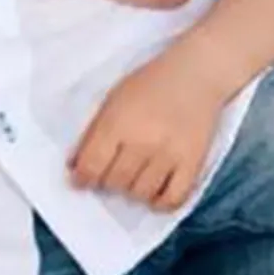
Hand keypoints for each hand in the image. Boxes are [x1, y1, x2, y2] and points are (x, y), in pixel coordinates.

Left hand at [70, 42, 226, 211]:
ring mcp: (170, 154)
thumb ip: (93, 133)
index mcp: (118, 122)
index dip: (82, 179)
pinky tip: (154, 192)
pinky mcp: (193, 162)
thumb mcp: (113, 99)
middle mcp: (143, 141)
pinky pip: (173, 198)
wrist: (198, 72)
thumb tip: (75, 167)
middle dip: (107, 182)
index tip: (82, 180)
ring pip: (141, 193)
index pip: (91, 167)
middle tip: (112, 173)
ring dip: (132, 191)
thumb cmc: (151, 82)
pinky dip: (160, 202)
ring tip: (134, 177)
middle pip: (115, 182)